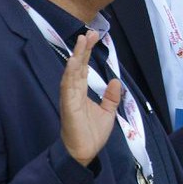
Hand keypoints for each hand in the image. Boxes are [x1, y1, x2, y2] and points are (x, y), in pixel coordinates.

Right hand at [60, 31, 122, 166]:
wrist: (85, 152)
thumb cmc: (92, 133)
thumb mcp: (108, 112)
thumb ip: (111, 96)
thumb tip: (114, 80)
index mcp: (82, 92)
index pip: (84, 68)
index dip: (87, 52)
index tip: (93, 36)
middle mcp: (74, 91)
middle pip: (78, 66)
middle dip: (83, 49)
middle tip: (89, 32)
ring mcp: (70, 97)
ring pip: (72, 72)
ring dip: (76, 56)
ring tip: (81, 40)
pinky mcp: (68, 105)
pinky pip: (68, 86)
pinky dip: (71, 73)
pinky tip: (75, 61)